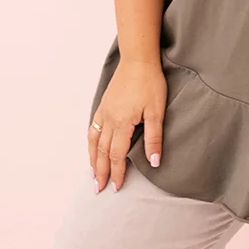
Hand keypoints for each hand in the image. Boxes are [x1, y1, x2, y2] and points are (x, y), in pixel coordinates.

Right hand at [88, 58, 166, 193]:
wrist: (138, 60)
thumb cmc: (150, 83)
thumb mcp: (156, 111)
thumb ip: (154, 138)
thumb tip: (154, 162)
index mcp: (122, 123)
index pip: (117, 155)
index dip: (117, 172)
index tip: (116, 187)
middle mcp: (109, 119)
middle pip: (103, 152)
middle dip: (101, 171)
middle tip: (99, 188)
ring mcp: (104, 111)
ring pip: (94, 141)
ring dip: (93, 159)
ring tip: (93, 174)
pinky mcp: (104, 104)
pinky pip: (93, 128)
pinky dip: (91, 142)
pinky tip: (93, 148)